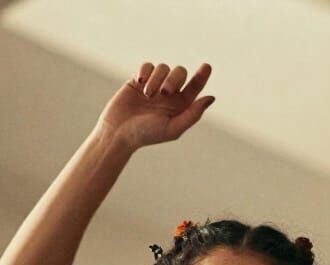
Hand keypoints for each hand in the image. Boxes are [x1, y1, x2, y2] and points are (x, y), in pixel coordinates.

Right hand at [97, 61, 214, 150]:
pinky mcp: (139, 80)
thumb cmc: (146, 134)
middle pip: (180, 72)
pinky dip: (145, 71)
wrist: (118, 132)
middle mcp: (169, 94)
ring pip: (163, 67)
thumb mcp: (172, 128)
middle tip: (164, 93)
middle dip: (174, 79)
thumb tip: (211, 98)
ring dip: (156, 79)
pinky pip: (148, 65)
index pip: (195, 86)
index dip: (202, 76)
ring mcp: (154, 85)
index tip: (207, 66)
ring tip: (147, 95)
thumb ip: (193, 114)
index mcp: (180, 106)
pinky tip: (140, 82)